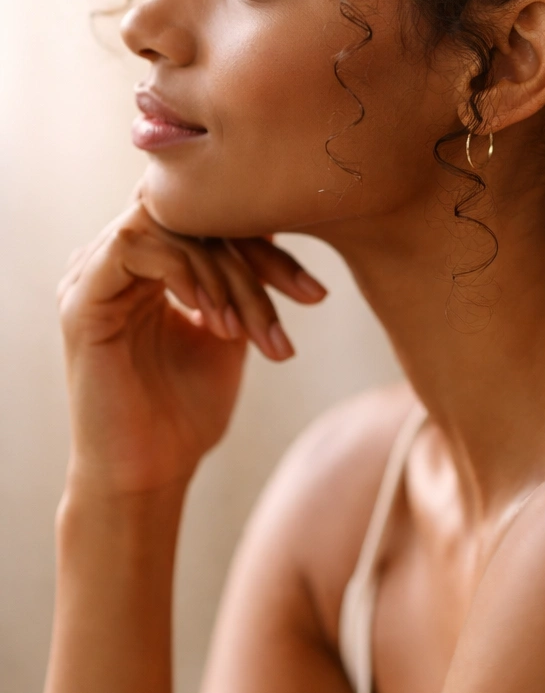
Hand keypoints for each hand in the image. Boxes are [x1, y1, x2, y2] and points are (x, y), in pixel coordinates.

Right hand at [57, 195, 326, 496]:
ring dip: (224, 273)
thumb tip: (285, 222)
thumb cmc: (188, 411)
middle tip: (303, 301)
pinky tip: (209, 314)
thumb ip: (244, 279)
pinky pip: (132, 246)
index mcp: (150, 266)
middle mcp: (118, 262)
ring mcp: (94, 275)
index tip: (315, 295)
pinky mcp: (80, 298)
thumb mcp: (232, 329)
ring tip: (241, 330)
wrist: (150, 476)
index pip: (213, 221)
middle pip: (196, 216)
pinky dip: (183, 271)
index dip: (270, 249)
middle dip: (258, 259)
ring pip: (172, 227)